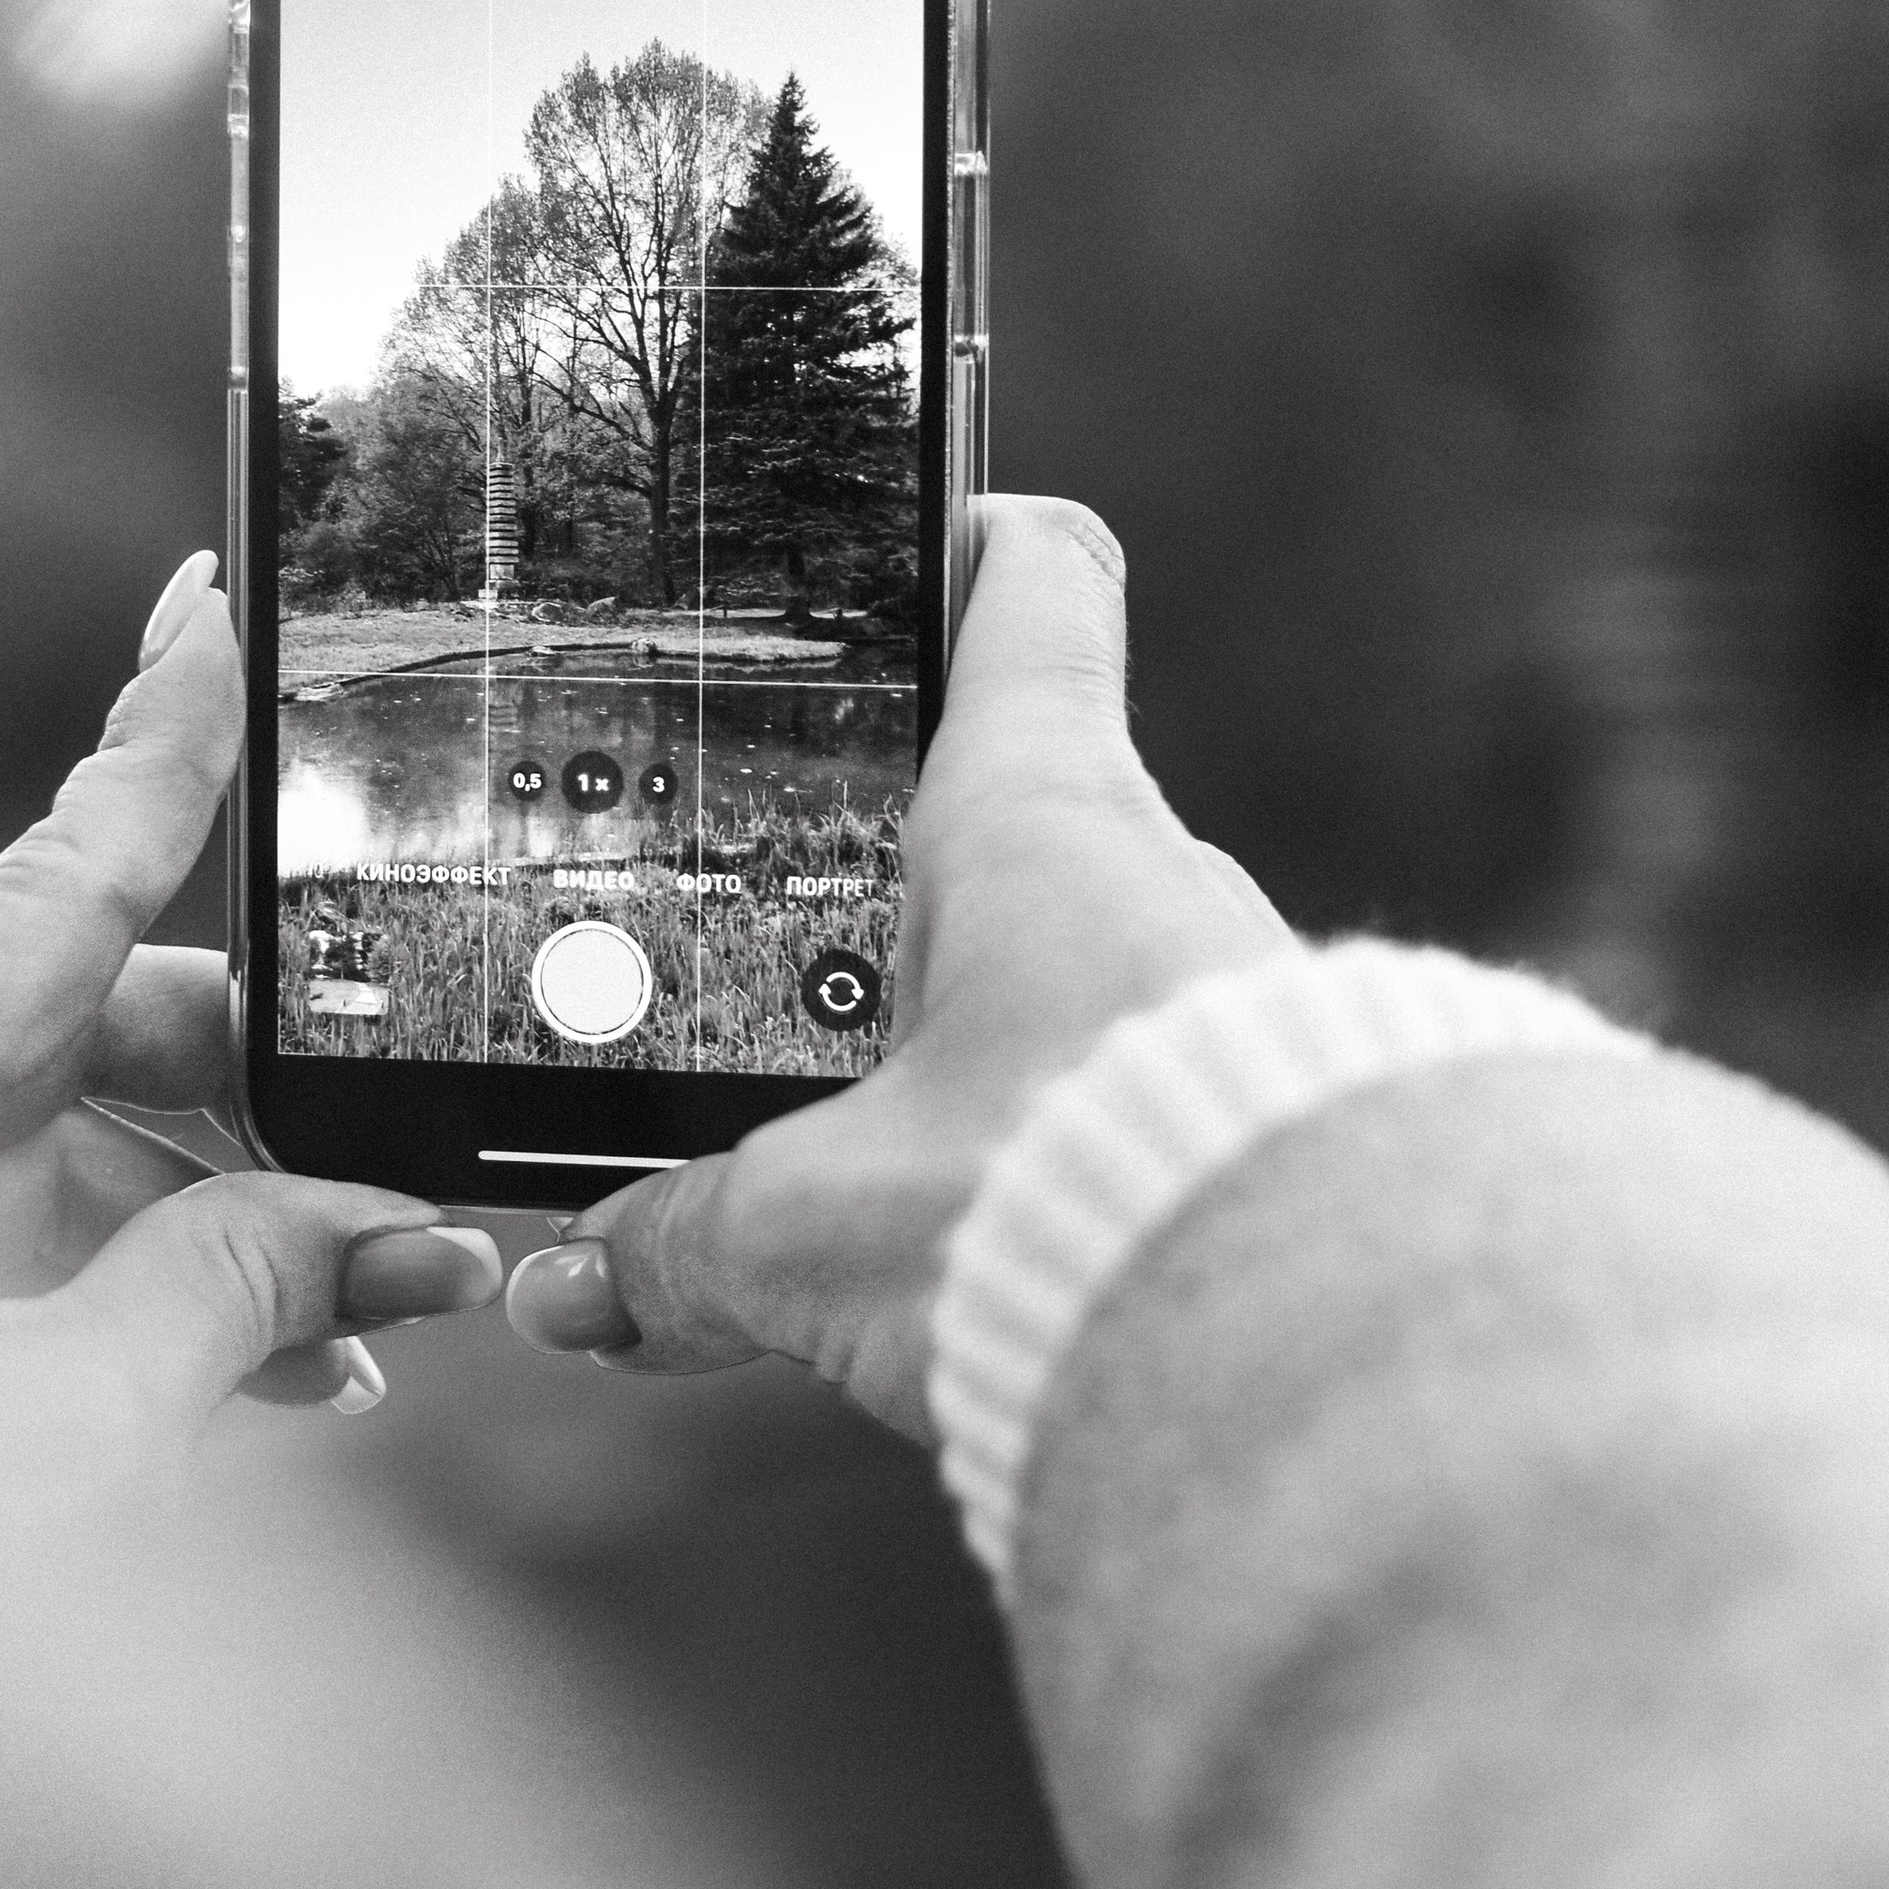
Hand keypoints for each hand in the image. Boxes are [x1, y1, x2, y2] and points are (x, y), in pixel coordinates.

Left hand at [0, 552, 501, 1500]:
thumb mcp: (43, 1449)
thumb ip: (220, 1307)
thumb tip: (374, 1234)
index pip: (34, 892)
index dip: (153, 752)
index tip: (222, 615)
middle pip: (72, 1045)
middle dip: (261, 1104)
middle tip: (409, 1162)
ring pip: (54, 1176)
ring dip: (219, 1238)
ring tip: (370, 1335)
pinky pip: (10, 1279)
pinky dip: (137, 1314)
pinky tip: (270, 1390)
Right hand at [505, 497, 1287, 1435]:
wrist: (1311, 1359)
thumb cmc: (1063, 1213)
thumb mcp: (819, 1231)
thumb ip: (682, 1247)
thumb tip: (577, 1285)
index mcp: (1036, 812)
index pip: (1030, 581)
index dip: (965, 532)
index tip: (910, 529)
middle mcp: (1147, 872)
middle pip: (1018, 797)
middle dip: (903, 855)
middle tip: (784, 914)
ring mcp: (1218, 989)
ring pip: (1071, 962)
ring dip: (974, 1022)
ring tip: (859, 1128)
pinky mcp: (1258, 1111)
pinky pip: (1123, 1084)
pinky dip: (1038, 1131)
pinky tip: (971, 1233)